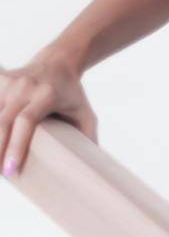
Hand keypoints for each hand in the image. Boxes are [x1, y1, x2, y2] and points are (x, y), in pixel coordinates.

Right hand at [0, 50, 97, 177]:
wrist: (58, 62)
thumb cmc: (72, 94)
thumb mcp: (85, 113)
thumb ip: (88, 138)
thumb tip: (92, 169)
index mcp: (47, 94)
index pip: (26, 121)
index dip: (16, 145)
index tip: (11, 169)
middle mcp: (25, 86)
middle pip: (4, 120)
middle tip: (0, 174)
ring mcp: (10, 81)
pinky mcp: (0, 79)